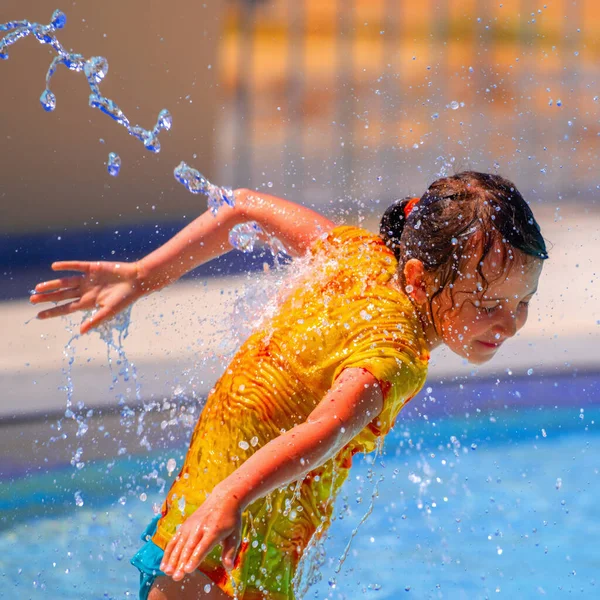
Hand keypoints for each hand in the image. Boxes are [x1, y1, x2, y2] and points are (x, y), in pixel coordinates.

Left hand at [30, 260, 145, 334]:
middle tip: (32, 300)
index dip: (52, 312)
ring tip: (38, 287)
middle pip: (62, 295)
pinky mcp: (92, 268)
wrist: (137, 281)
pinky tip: (54, 267)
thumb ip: (95, 320)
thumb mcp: (110, 311)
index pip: (66, 308)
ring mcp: (88, 279)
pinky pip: (76, 266)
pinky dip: (65, 266)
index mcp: (89, 303)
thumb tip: (80, 332)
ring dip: (52, 284)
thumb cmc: (125, 298)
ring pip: (65, 282)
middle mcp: (85, 291)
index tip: (38, 316)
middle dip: (47, 298)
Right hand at [160, 487, 242, 581]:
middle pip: (189, 547)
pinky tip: (164, 565)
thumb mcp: (235, 534)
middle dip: (181, 562)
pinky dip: (168, 552)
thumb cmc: (230, 519)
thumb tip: (229, 568)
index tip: (188, 570)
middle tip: (176, 577)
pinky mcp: (184, 525)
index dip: (195, 558)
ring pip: (179, 544)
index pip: (203, 547)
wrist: (223, 498)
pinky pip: (174, 540)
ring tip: (167, 572)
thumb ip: (230, 552)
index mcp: (214, 531)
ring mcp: (190, 526)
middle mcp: (200, 528)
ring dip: (172, 559)